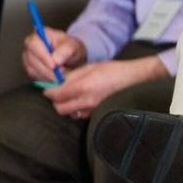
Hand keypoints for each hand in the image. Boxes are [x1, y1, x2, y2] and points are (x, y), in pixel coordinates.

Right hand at [22, 27, 85, 82]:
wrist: (71, 57)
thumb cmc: (71, 48)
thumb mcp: (73, 47)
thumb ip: (66, 51)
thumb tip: (56, 59)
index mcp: (40, 34)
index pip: (34, 44)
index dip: (43, 56)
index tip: (54, 66)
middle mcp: (30, 45)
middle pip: (32, 59)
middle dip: (48, 69)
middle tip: (62, 74)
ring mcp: (28, 57)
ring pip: (32, 70)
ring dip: (48, 75)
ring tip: (63, 75)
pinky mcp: (30, 68)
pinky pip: (34, 76)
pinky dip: (46, 79)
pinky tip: (56, 77)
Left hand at [44, 56, 162, 119]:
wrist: (134, 78)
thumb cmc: (114, 70)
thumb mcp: (90, 67)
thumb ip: (72, 76)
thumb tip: (58, 82)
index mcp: (83, 87)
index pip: (56, 95)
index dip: (49, 91)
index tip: (49, 88)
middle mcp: (86, 101)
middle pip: (60, 108)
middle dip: (56, 101)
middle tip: (59, 93)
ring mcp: (93, 109)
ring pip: (69, 113)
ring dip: (67, 106)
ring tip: (71, 97)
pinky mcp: (98, 113)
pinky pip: (80, 115)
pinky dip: (77, 109)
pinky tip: (82, 101)